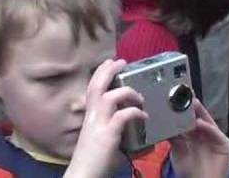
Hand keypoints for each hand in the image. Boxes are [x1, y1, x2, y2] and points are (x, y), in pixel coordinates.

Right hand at [64, 59, 147, 177]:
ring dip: (127, 92)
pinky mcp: (107, 134)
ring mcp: (98, 124)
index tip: (109, 63)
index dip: (100, 74)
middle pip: (96, 86)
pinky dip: (135, 112)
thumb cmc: (93, 160)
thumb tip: (133, 132)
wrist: (84, 175)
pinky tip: (144, 115)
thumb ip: (115, 131)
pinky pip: (123, 116)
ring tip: (139, 96)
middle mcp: (91, 117)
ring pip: (109, 97)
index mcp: (90, 117)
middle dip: (108, 70)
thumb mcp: (103, 140)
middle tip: (121, 61)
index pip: (92, 89)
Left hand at [170, 99, 228, 177]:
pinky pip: (215, 133)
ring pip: (207, 122)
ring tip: (192, 103)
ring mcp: (214, 137)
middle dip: (191, 106)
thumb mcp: (177, 151)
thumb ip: (174, 138)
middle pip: (197, 116)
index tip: (174, 98)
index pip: (187, 118)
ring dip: (200, 112)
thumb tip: (165, 124)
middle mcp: (204, 133)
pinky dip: (207, 127)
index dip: (182, 109)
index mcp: (192, 134)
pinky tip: (199, 123)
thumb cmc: (189, 170)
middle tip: (184, 94)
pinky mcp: (224, 144)